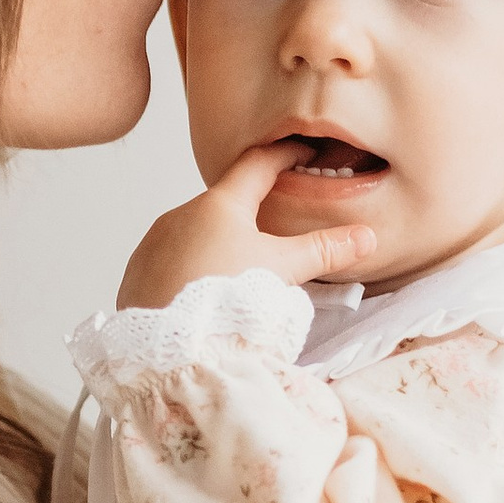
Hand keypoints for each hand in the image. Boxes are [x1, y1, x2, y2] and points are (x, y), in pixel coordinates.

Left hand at [117, 141, 380, 310]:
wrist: (173, 350)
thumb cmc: (228, 301)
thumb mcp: (284, 270)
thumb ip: (325, 250)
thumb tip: (366, 236)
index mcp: (219, 204)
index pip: (257, 164)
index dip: (283, 155)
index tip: (301, 152)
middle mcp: (180, 215)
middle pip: (223, 202)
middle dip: (249, 209)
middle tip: (276, 221)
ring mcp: (154, 245)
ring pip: (195, 232)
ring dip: (217, 242)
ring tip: (240, 268)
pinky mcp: (138, 274)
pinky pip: (170, 260)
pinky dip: (191, 266)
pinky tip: (205, 289)